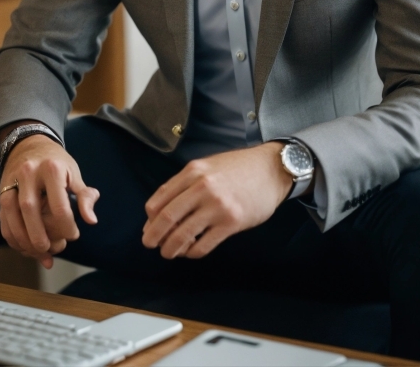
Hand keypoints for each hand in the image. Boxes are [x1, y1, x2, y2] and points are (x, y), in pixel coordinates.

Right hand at [0, 135, 99, 268]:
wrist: (30, 144)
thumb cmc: (56, 162)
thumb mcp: (74, 174)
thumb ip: (84, 196)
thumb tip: (91, 220)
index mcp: (52, 169)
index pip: (59, 205)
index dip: (67, 226)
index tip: (73, 235)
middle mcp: (28, 173)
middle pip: (30, 210)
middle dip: (39, 236)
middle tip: (52, 249)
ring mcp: (11, 182)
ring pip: (11, 215)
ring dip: (23, 240)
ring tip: (38, 253)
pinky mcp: (1, 192)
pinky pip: (3, 219)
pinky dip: (12, 237)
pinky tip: (24, 247)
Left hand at [142, 142, 294, 259]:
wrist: (270, 169)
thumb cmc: (237, 168)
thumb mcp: (206, 166)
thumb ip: (184, 184)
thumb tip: (161, 212)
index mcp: (193, 172)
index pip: (160, 199)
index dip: (150, 218)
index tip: (148, 227)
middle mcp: (202, 188)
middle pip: (167, 218)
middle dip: (153, 236)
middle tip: (149, 244)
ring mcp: (217, 206)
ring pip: (182, 235)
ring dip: (170, 248)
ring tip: (168, 252)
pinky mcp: (231, 223)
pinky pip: (203, 245)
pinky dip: (192, 253)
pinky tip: (191, 251)